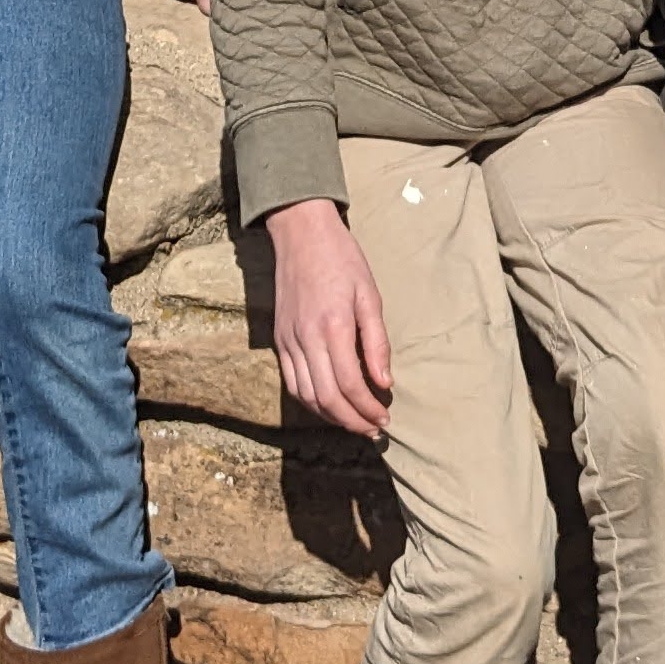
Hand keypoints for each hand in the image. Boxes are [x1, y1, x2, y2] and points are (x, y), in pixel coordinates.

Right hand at [267, 200, 393, 436]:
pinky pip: (292, 382)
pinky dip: (311, 402)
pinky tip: (330, 405)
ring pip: (306, 396)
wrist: (301, 234)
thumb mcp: (370, 295)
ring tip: (355, 423)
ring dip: (331, 417)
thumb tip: (385, 383)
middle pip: (326, 397)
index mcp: (333, 326)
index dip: (367, 408)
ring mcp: (288, 340)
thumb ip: (377, 342)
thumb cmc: (342, 260)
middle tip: (374, 429)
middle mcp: (306, 338)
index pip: (349, 383)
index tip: (385, 418)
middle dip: (352, 421)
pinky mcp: (279, 339)